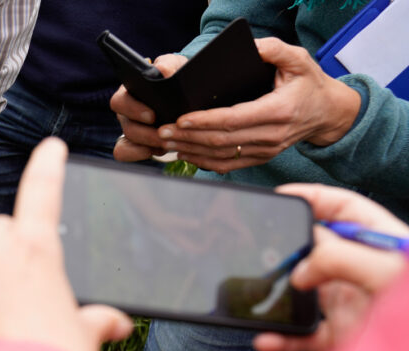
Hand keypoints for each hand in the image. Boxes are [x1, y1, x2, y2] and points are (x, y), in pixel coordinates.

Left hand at [0, 138, 132, 350]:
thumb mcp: (85, 337)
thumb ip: (94, 320)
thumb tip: (111, 323)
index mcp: (35, 251)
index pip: (41, 196)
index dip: (47, 170)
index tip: (51, 147)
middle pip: (1, 234)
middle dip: (13, 250)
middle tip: (35, 287)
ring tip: (16, 330)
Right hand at [110, 53, 188, 161]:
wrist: (186, 94)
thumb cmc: (175, 78)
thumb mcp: (176, 67)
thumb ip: (169, 65)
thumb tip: (162, 70)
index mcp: (129, 92)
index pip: (120, 101)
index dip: (133, 110)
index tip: (152, 116)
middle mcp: (126, 111)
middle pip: (126, 126)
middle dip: (146, 133)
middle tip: (164, 135)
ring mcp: (129, 128)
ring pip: (127, 141)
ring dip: (148, 144)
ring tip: (166, 143)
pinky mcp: (134, 143)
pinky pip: (125, 152)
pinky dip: (139, 154)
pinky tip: (158, 150)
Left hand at [154, 38, 360, 172]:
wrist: (328, 113)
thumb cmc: (310, 84)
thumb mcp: (299, 60)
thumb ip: (275, 50)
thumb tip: (251, 46)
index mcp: (278, 111)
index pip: (234, 120)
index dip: (205, 121)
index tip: (181, 119)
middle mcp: (271, 135)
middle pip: (222, 141)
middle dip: (188, 137)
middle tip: (162, 131)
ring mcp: (265, 150)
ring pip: (221, 155)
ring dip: (191, 150)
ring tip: (166, 142)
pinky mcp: (260, 158)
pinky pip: (227, 165)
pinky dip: (203, 161)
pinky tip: (185, 154)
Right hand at [253, 184, 406, 350]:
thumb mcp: (385, 268)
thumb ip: (338, 259)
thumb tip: (298, 274)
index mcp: (380, 242)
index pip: (344, 209)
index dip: (313, 198)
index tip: (281, 197)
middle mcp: (361, 268)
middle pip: (314, 248)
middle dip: (285, 247)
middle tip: (260, 250)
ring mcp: (350, 301)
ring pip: (303, 293)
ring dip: (277, 295)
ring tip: (256, 296)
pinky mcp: (342, 335)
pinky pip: (303, 334)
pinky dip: (281, 338)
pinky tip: (266, 339)